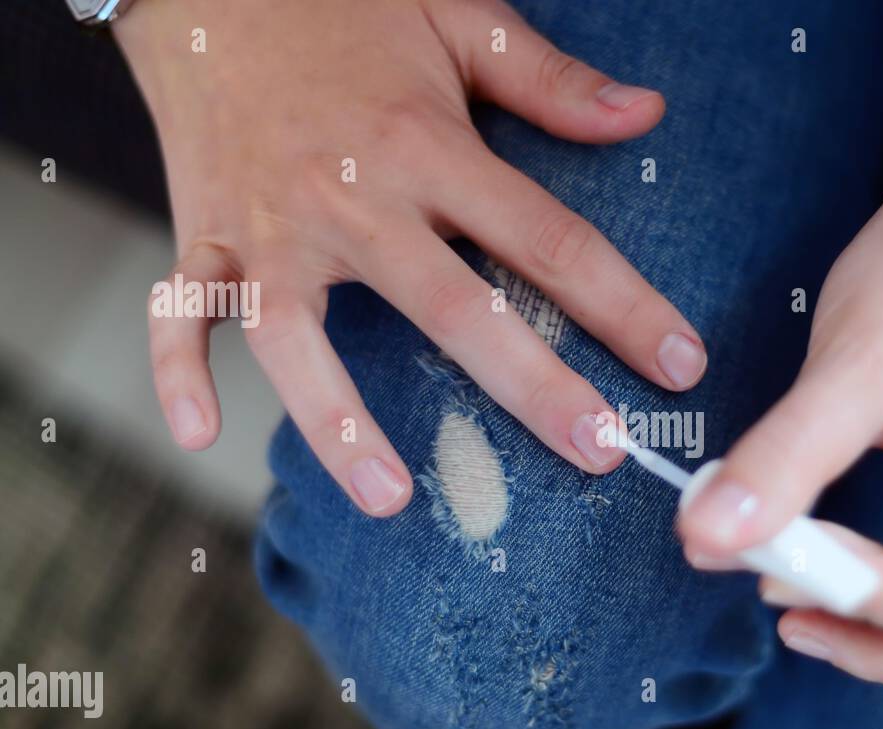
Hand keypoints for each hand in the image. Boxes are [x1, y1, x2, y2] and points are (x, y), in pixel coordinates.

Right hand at [117, 0, 705, 514]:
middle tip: (599, 453)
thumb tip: (644, 113)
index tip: (680, 366)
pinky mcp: (202, 233)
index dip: (623, 307)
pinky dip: (176, 372)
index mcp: (427, 146)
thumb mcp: (454, 15)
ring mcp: (268, 224)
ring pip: (298, 336)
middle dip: (532, 389)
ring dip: (339, 421)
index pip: (547, 240)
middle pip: (452, 309)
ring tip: (392, 500)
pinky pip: (178, 312)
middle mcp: (353, 199)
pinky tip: (200, 436)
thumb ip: (548, 78)